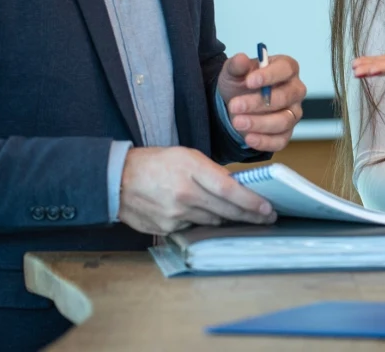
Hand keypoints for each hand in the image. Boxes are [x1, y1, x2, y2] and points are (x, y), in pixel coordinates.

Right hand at [117, 146, 275, 234]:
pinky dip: (201, 222)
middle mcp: (184, 194)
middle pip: (225, 210)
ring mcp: (175, 214)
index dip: (251, 202)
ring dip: (226, 218)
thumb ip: (211, 172)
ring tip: (237, 215)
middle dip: (249, 216)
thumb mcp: (186, 156)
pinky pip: (194, 228)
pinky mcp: (167, 229)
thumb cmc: (155, 163)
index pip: (229, 189)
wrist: (117, 179)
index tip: (267, 208)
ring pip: (212, 221)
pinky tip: (201, 214)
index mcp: (191, 169)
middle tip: (266, 218)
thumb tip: (237, 187)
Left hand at [217, 52, 306, 151]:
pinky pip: (281, 140)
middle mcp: (295, 90)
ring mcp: (293, 113)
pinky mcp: (286, 133)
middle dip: (258, 103)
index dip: (269, 75)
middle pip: (285, 97)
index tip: (249, 81)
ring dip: (259, 123)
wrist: (236, 104)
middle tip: (235, 105)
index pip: (286, 69)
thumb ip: (236, 65)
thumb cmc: (241, 83)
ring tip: (237, 122)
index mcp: (286, 68)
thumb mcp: (233, 71)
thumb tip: (241, 59)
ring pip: (284, 121)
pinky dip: (264, 141)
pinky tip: (249, 138)